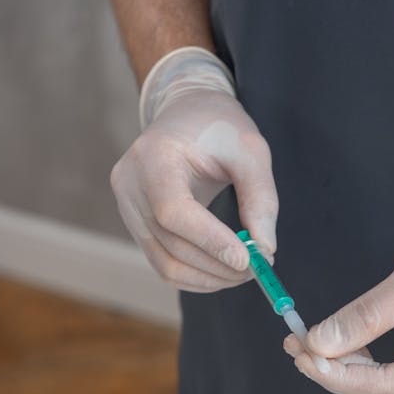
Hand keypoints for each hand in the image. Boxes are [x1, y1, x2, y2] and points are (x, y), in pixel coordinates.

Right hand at [111, 72, 277, 291]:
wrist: (187, 115)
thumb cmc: (219, 129)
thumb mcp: (250, 151)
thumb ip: (260, 198)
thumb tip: (265, 250)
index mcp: (153, 156)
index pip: (173, 211)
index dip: (210, 240)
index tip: (246, 260)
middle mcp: (130, 185)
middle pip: (172, 244)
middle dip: (218, 264)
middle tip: (256, 270)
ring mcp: (128, 209)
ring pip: (166, 264)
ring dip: (209, 278)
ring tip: (242, 272)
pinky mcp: (136, 227)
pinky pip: (163, 265)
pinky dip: (195, 277)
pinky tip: (222, 272)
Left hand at [284, 193, 393, 393]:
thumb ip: (365, 318)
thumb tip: (319, 343)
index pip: (386, 388)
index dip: (337, 374)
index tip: (300, 353)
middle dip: (342, 374)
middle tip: (300, 347)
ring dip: (356, 370)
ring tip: (317, 344)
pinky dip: (376, 362)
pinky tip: (350, 344)